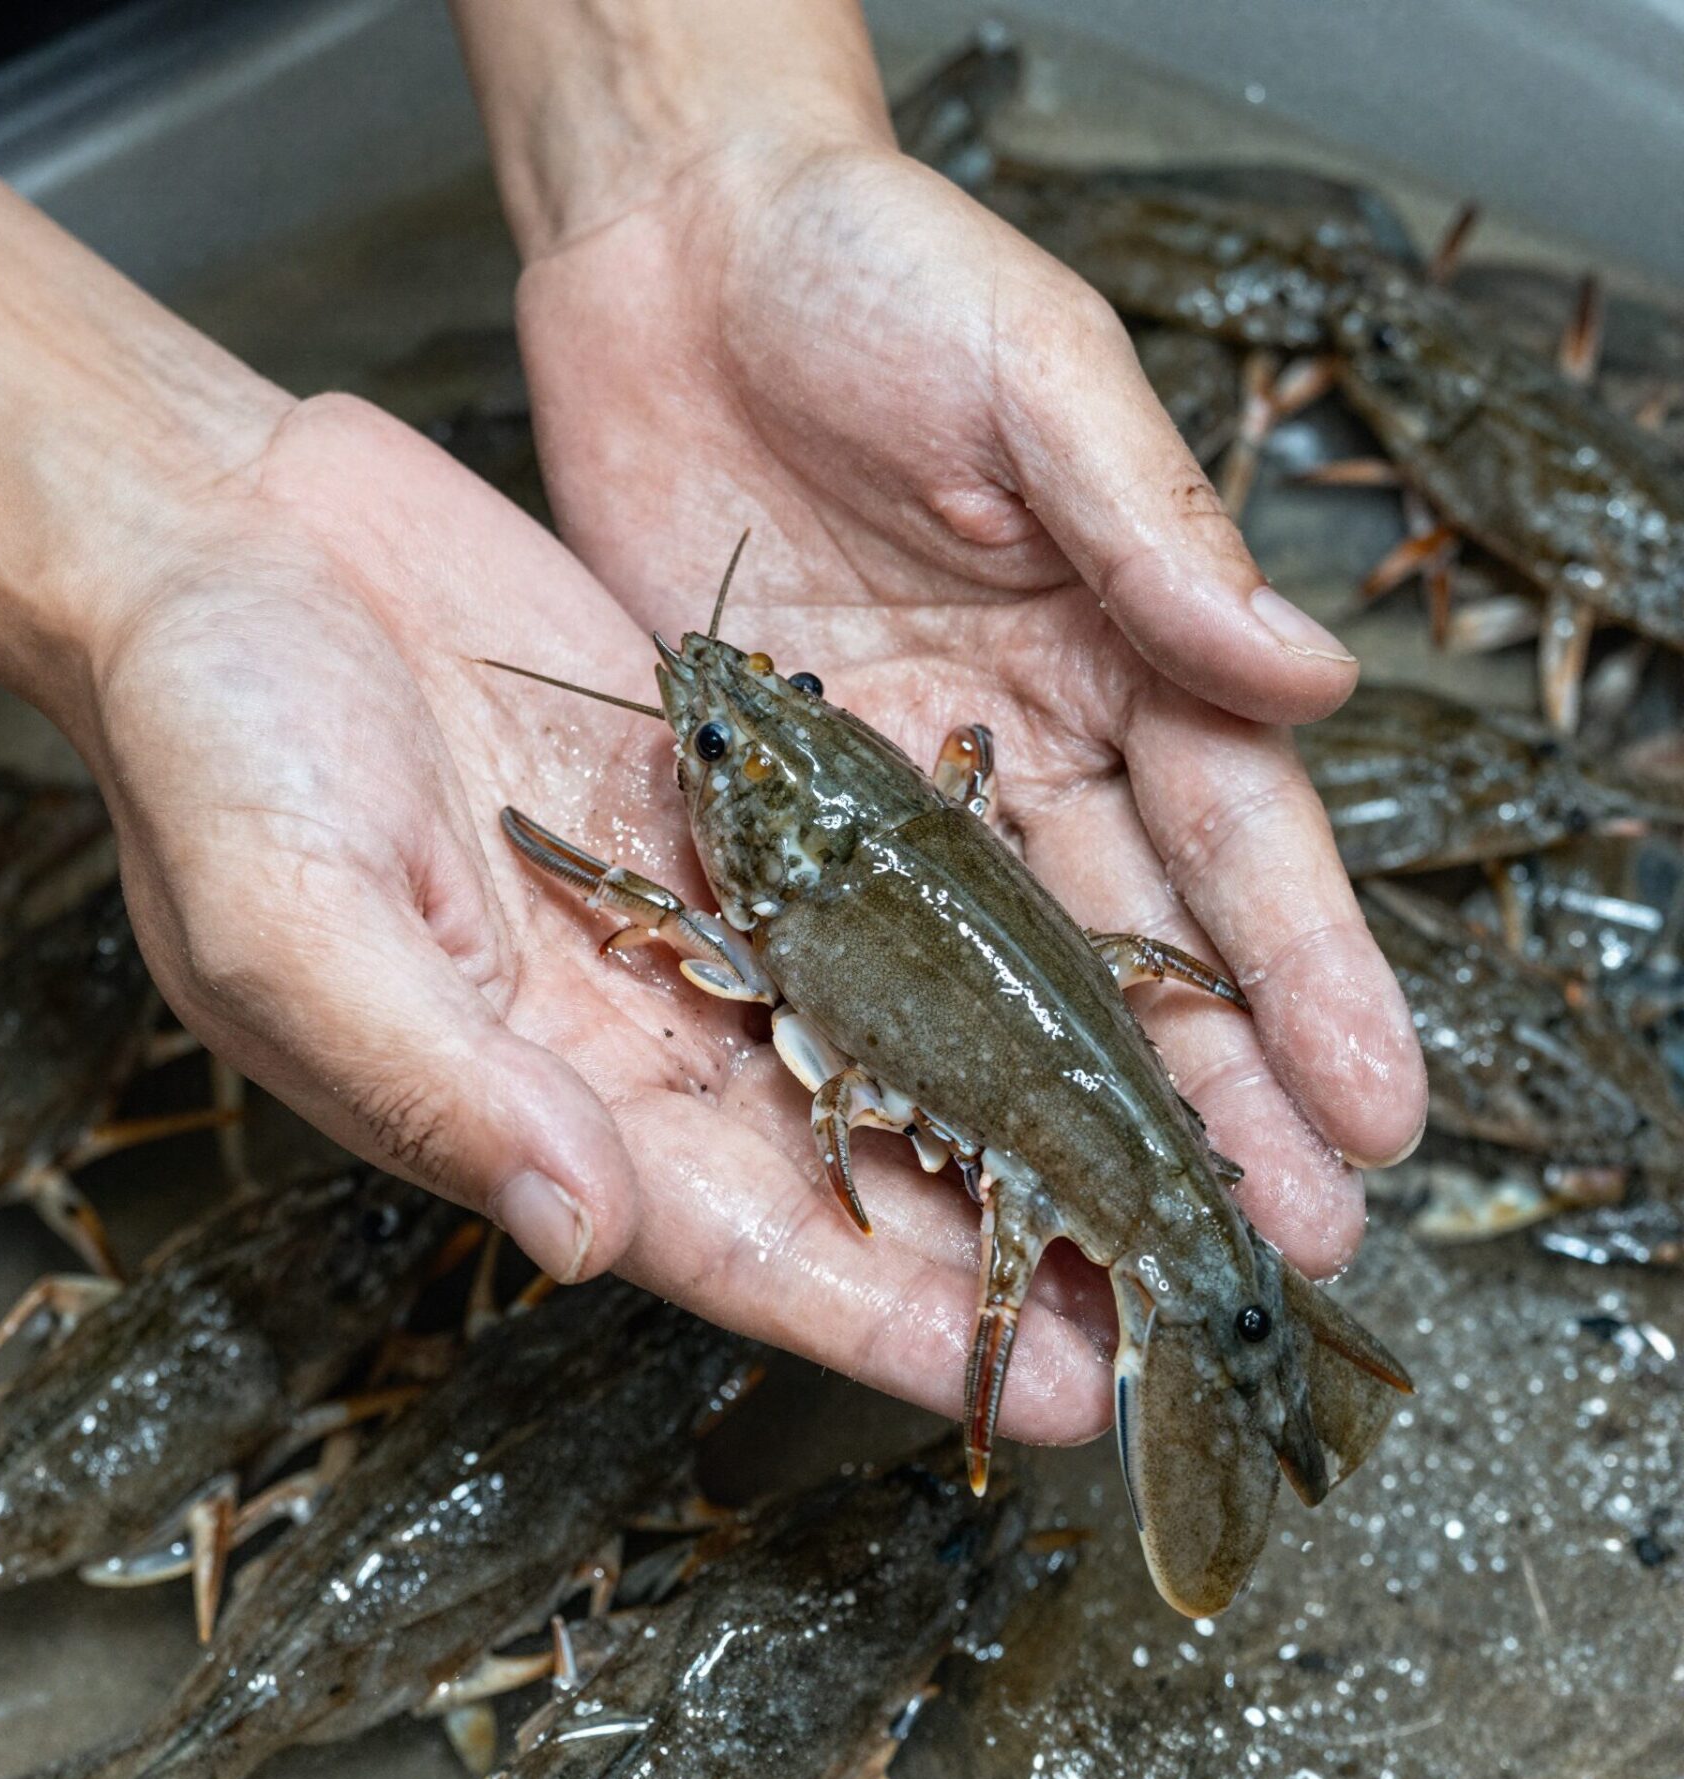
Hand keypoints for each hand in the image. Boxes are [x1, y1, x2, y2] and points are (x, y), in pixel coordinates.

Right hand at [81, 396, 1116, 1443]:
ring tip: (1168, 1158)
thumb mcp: (299, 926)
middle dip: (1003, 1244)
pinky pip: (862, 889)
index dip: (895, 1329)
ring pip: (879, 1038)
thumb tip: (584, 1233)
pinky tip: (1079, 972)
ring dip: (1013, 1102)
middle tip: (1173, 1304)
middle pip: (846, 1168)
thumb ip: (447, 1083)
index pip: (744, 1248)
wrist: (224, 547)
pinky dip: (967, 938)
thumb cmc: (207, 742)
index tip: (1051, 1392)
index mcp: (528, 1097)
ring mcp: (682, 920)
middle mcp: (626, 1032)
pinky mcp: (714, 812)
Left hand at [513, 130, 1428, 1278]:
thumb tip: (1310, 678)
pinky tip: (919, 1150)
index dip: (1308, 983)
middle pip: (1134, 949)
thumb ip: (1156, 533)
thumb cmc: (878, 275)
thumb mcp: (1039, 381)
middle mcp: (1029, 743)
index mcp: (1125, 650)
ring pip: (996, 981)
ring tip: (1114, 1247)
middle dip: (1210, 1097)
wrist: (682, 254)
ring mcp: (903, 787)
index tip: (1372, 1113)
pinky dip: (878, 1046)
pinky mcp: (780, 798)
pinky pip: (834, 939)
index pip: (1240, 845)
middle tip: (1274, 1245)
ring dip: (1060, 1113)